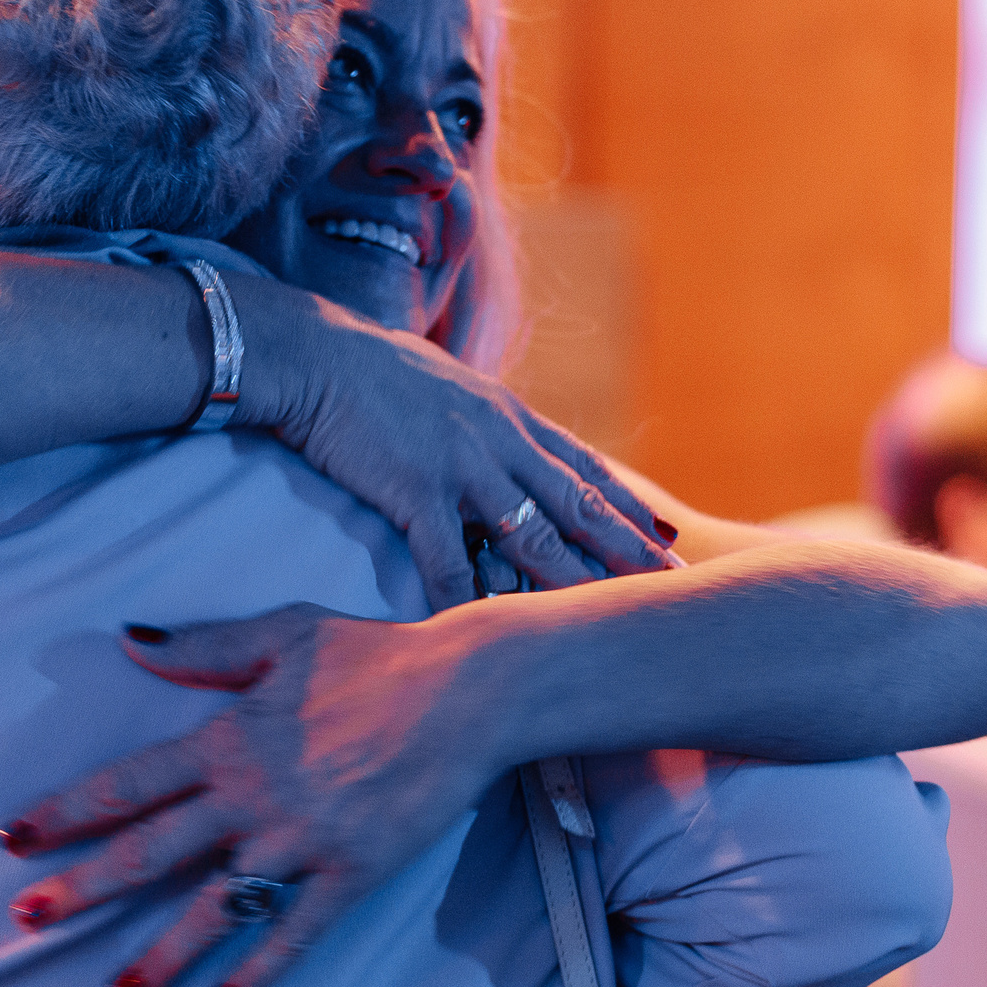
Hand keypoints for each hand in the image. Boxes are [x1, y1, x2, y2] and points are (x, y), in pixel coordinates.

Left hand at [0, 606, 510, 986]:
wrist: (468, 690)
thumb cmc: (377, 655)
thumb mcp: (285, 633)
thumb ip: (205, 644)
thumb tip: (132, 641)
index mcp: (229, 739)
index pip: (128, 783)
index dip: (66, 811)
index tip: (15, 837)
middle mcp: (253, 796)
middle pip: (151, 851)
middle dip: (83, 887)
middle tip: (27, 919)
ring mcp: (301, 840)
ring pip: (215, 906)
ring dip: (162, 952)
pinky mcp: (351, 871)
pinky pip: (296, 931)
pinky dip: (260, 968)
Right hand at [235, 281, 672, 601]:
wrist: (314, 352)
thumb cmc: (369, 368)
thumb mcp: (445, 384)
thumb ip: (479, 417)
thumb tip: (496, 437)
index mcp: (507, 415)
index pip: (582, 465)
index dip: (627, 503)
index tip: (666, 535)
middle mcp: (499, 440)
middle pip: (577, 504)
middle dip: (628, 546)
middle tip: (672, 583)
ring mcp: (461, 466)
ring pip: (532, 536)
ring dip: (573, 581)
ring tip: (608, 617)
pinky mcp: (416, 490)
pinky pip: (450, 559)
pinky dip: (467, 600)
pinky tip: (486, 634)